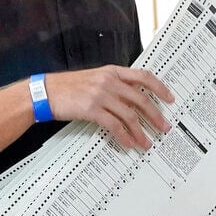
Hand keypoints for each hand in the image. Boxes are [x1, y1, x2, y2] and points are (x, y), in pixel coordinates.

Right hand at [45, 66, 173, 149]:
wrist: (45, 92)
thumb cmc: (68, 87)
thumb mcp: (94, 79)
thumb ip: (113, 85)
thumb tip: (132, 101)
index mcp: (112, 71)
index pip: (143, 77)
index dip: (160, 88)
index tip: (170, 99)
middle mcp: (109, 81)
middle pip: (141, 99)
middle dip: (155, 115)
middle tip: (164, 128)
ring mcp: (101, 95)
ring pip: (129, 115)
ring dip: (141, 131)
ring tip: (146, 143)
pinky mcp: (91, 109)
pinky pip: (114, 125)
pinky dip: (124, 135)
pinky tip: (128, 143)